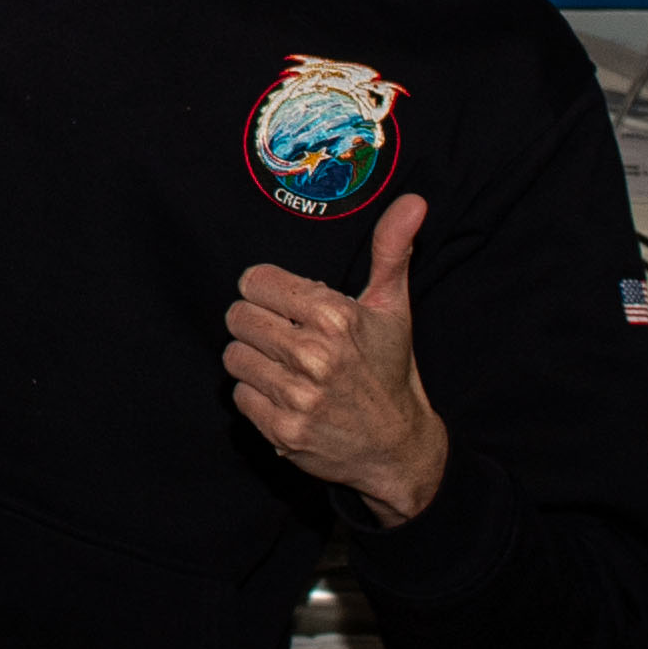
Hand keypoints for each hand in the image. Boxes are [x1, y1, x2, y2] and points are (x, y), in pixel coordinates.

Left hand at [226, 197, 447, 523]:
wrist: (397, 448)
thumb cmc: (388, 370)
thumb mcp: (392, 307)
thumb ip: (391, 249)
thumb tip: (413, 200)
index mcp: (334, 316)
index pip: (255, 281)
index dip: (269, 292)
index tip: (288, 306)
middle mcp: (313, 355)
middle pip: (238, 317)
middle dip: (259, 324)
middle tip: (286, 338)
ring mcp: (297, 396)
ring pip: (234, 356)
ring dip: (255, 361)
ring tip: (286, 368)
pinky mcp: (283, 430)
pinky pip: (239, 396)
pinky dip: (257, 397)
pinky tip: (286, 396)